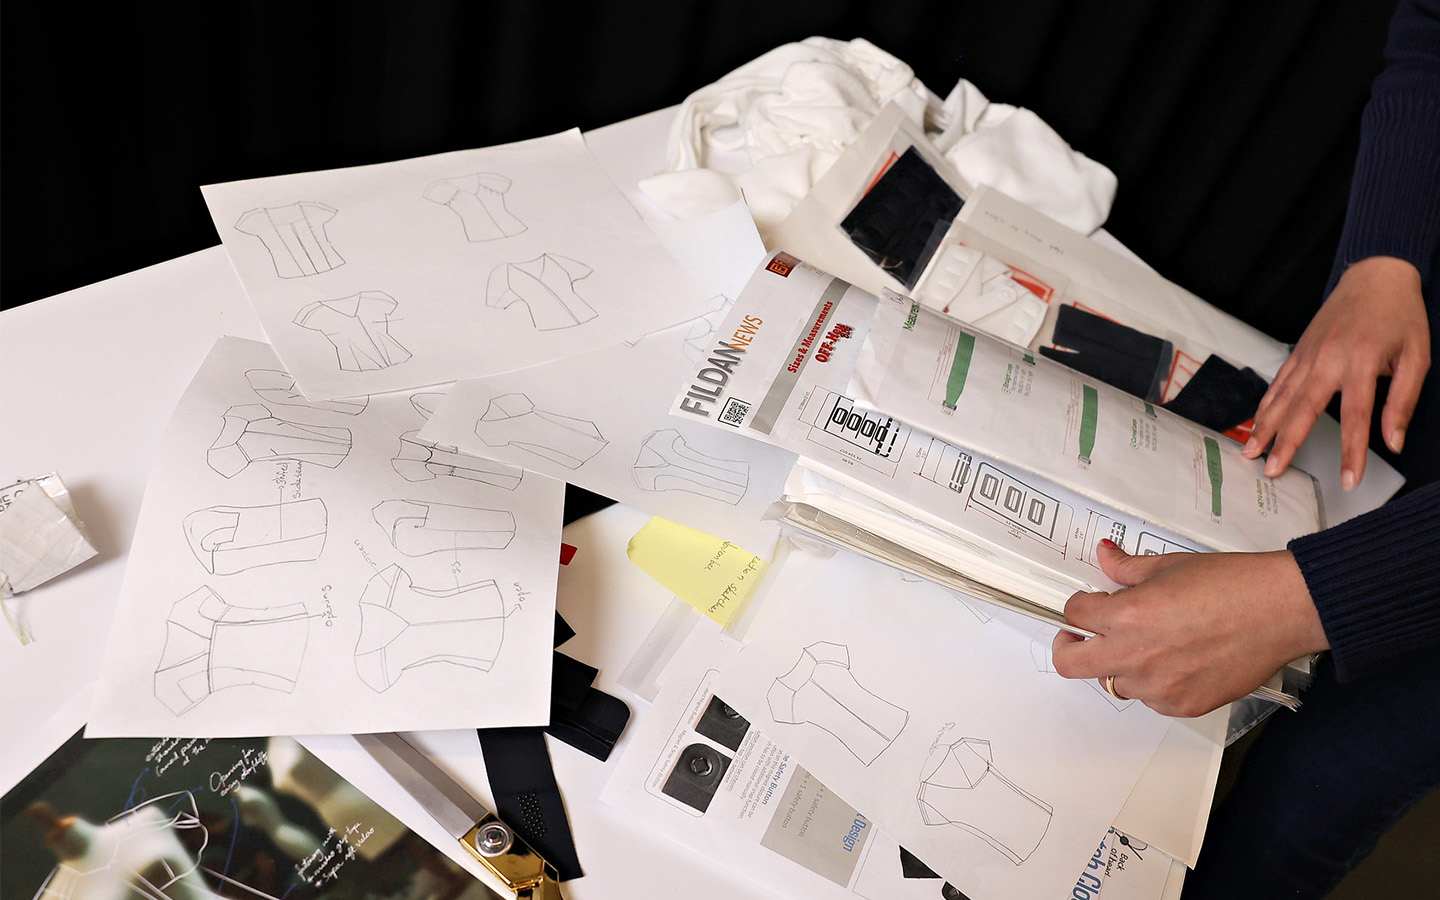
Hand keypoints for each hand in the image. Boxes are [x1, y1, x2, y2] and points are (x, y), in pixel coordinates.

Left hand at [1051, 540, 1328, 716]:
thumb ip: (1126, 567)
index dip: (1080, 604)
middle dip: (1068, 647)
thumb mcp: (1169, 565)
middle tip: (1080, 636)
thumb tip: (1103, 553)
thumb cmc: (1230, 583)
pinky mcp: (1183, 705)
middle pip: (1070, 664)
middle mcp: (1135, 656)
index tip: (1090, 603)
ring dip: (1119, 664)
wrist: (1281, 611)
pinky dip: (1153, 682)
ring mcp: (1158, 687)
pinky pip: (1151, 699)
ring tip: (1147, 644)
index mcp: (1126, 616)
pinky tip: (1176, 660)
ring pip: (1114, 682)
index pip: (1074, 614)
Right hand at [1243, 255, 1428, 488]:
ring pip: (1282, 397)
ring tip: (1251, 453)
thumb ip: (1402, 402)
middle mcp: (1327, 359)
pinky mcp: (1299, 351)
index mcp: (1360, 361)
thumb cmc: (1400, 316)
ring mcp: (1308, 355)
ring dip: (1265, 427)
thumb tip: (1394, 442)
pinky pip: (1278, 383)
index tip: (1348, 479)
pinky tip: (1257, 423)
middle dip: (1286, 443)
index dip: (1352, 451)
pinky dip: (1265, 405)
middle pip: (1302, 409)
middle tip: (1273, 471)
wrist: (1375, 276)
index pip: (1355, 416)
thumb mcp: (1416, 358)